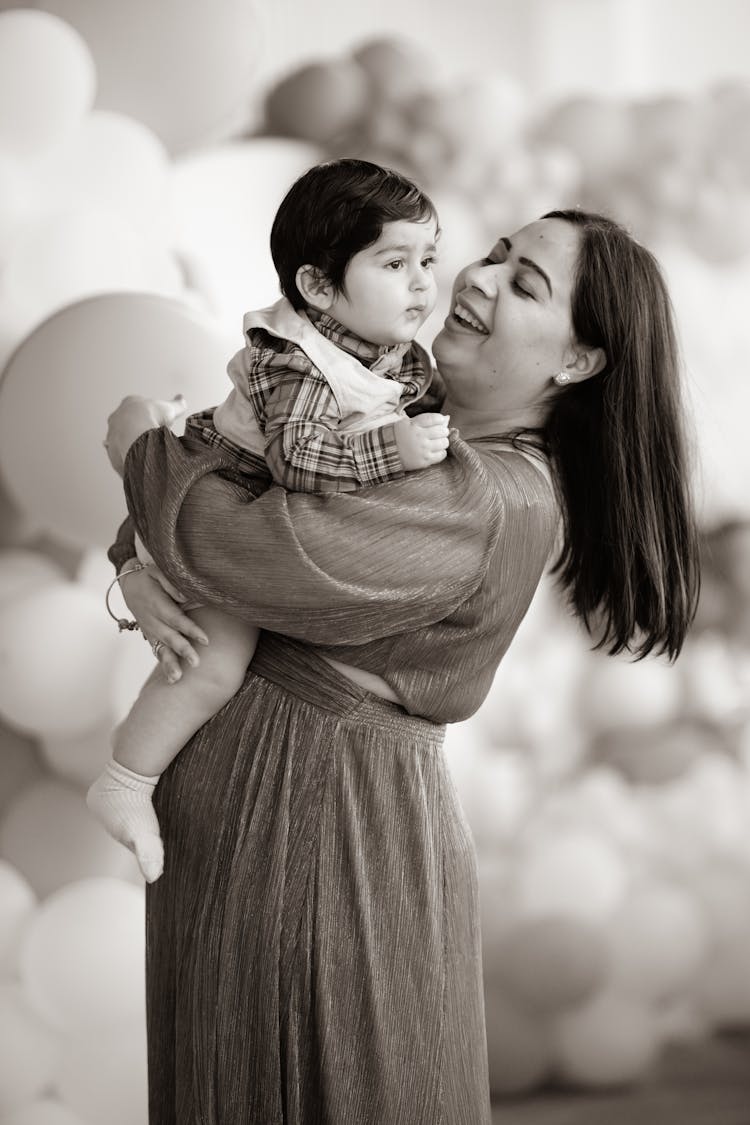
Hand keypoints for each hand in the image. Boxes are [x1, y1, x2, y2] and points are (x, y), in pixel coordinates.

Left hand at [104, 394, 186, 475]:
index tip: (159, 422)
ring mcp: (112, 433)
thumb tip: (181, 399)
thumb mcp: (169, 409)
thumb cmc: (151, 417)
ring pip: (122, 439)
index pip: (139, 408)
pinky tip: (140, 460)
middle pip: (128, 423)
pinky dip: (129, 457)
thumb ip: (177, 404)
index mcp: (130, 403)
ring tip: (148, 450)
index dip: (151, 415)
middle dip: (139, 429)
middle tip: (154, 437)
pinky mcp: (111, 448)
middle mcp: (117, 416)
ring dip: (133, 444)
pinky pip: (120, 454)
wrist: (136, 432)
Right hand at [118, 559, 207, 682]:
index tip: (205, 639)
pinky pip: (157, 650)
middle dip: (183, 651)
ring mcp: (150, 629)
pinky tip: (173, 678)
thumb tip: (185, 597)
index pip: (176, 619)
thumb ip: (171, 583)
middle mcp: (152, 619)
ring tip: (177, 678)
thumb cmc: (148, 576)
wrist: (128, 582)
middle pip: (169, 637)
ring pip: (160, 648)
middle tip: (196, 663)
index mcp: (157, 604)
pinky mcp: (150, 635)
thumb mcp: (157, 571)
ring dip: (169, 664)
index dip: (190, 629)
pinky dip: (164, 664)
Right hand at [394, 413, 449, 470]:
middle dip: (442, 431)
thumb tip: (447, 418)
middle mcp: (419, 436)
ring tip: (436, 442)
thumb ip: (427, 420)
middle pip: (442, 431)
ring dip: (443, 441)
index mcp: (414, 424)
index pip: (435, 418)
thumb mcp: (408, 423)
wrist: (385, 453)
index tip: (439, 421)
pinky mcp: (424, 461)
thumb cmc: (399, 435)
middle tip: (438, 433)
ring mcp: (422, 449)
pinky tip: (435, 450)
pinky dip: (441, 452)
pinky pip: (441, 455)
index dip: (440, 419)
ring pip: (444, 443)